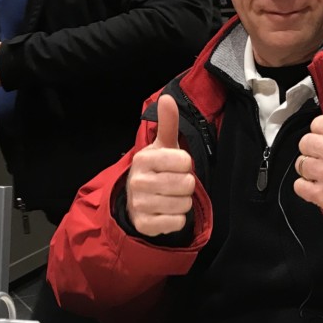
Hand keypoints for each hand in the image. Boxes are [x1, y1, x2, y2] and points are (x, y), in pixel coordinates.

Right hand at [126, 94, 195, 235]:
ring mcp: (139, 204)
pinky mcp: (144, 224)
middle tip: (175, 183)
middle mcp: (138, 181)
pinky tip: (167, 212)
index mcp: (144, 158)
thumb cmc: (156, 168)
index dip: (186, 164)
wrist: (136, 199)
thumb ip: (167, 123)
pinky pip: (176, 222)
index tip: (176, 165)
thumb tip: (167, 98)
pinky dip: (177, 218)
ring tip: (171, 196)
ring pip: (183, 204)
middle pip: (186, 184)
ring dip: (183, 201)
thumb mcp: (163, 145)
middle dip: (186, 184)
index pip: (184, 161)